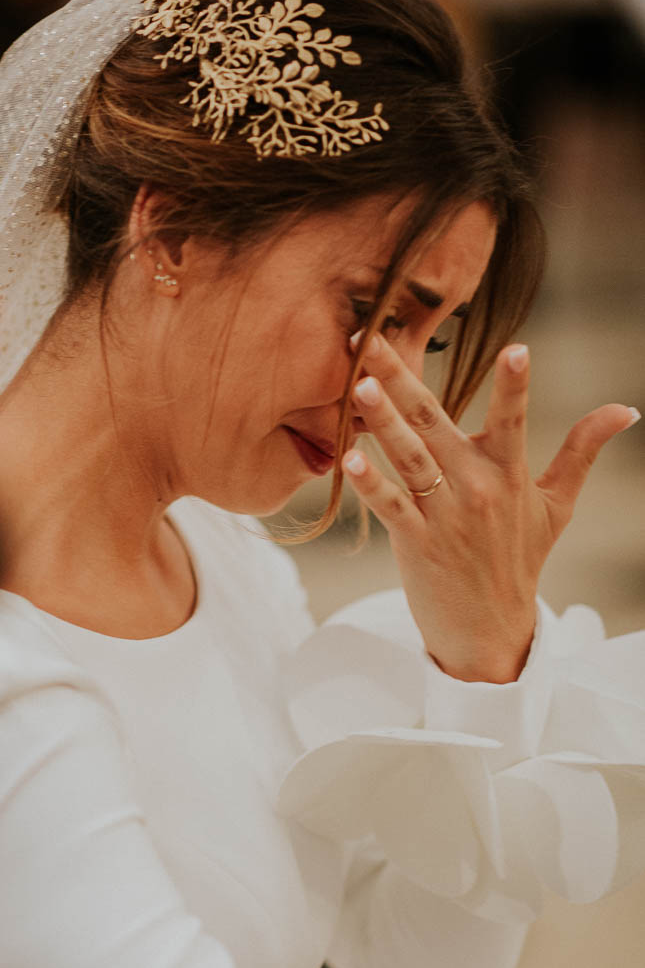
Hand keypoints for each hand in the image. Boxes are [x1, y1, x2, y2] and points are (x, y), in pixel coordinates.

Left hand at [341, 335, 638, 682]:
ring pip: (410, 457)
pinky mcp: (415, 542)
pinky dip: (370, 483)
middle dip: (401, 378)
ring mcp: (445, 515)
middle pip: (435, 422)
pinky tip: (350, 457)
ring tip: (359, 386)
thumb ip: (583, 451)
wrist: (490, 629)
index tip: (519, 347)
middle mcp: (477, 488)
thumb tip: (627, 410)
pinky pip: (389, 506)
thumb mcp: (558, 505)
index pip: (514, 419)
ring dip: (384, 421)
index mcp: (510, 472)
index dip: (516, 386)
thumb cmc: (519, 559)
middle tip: (371, 339)